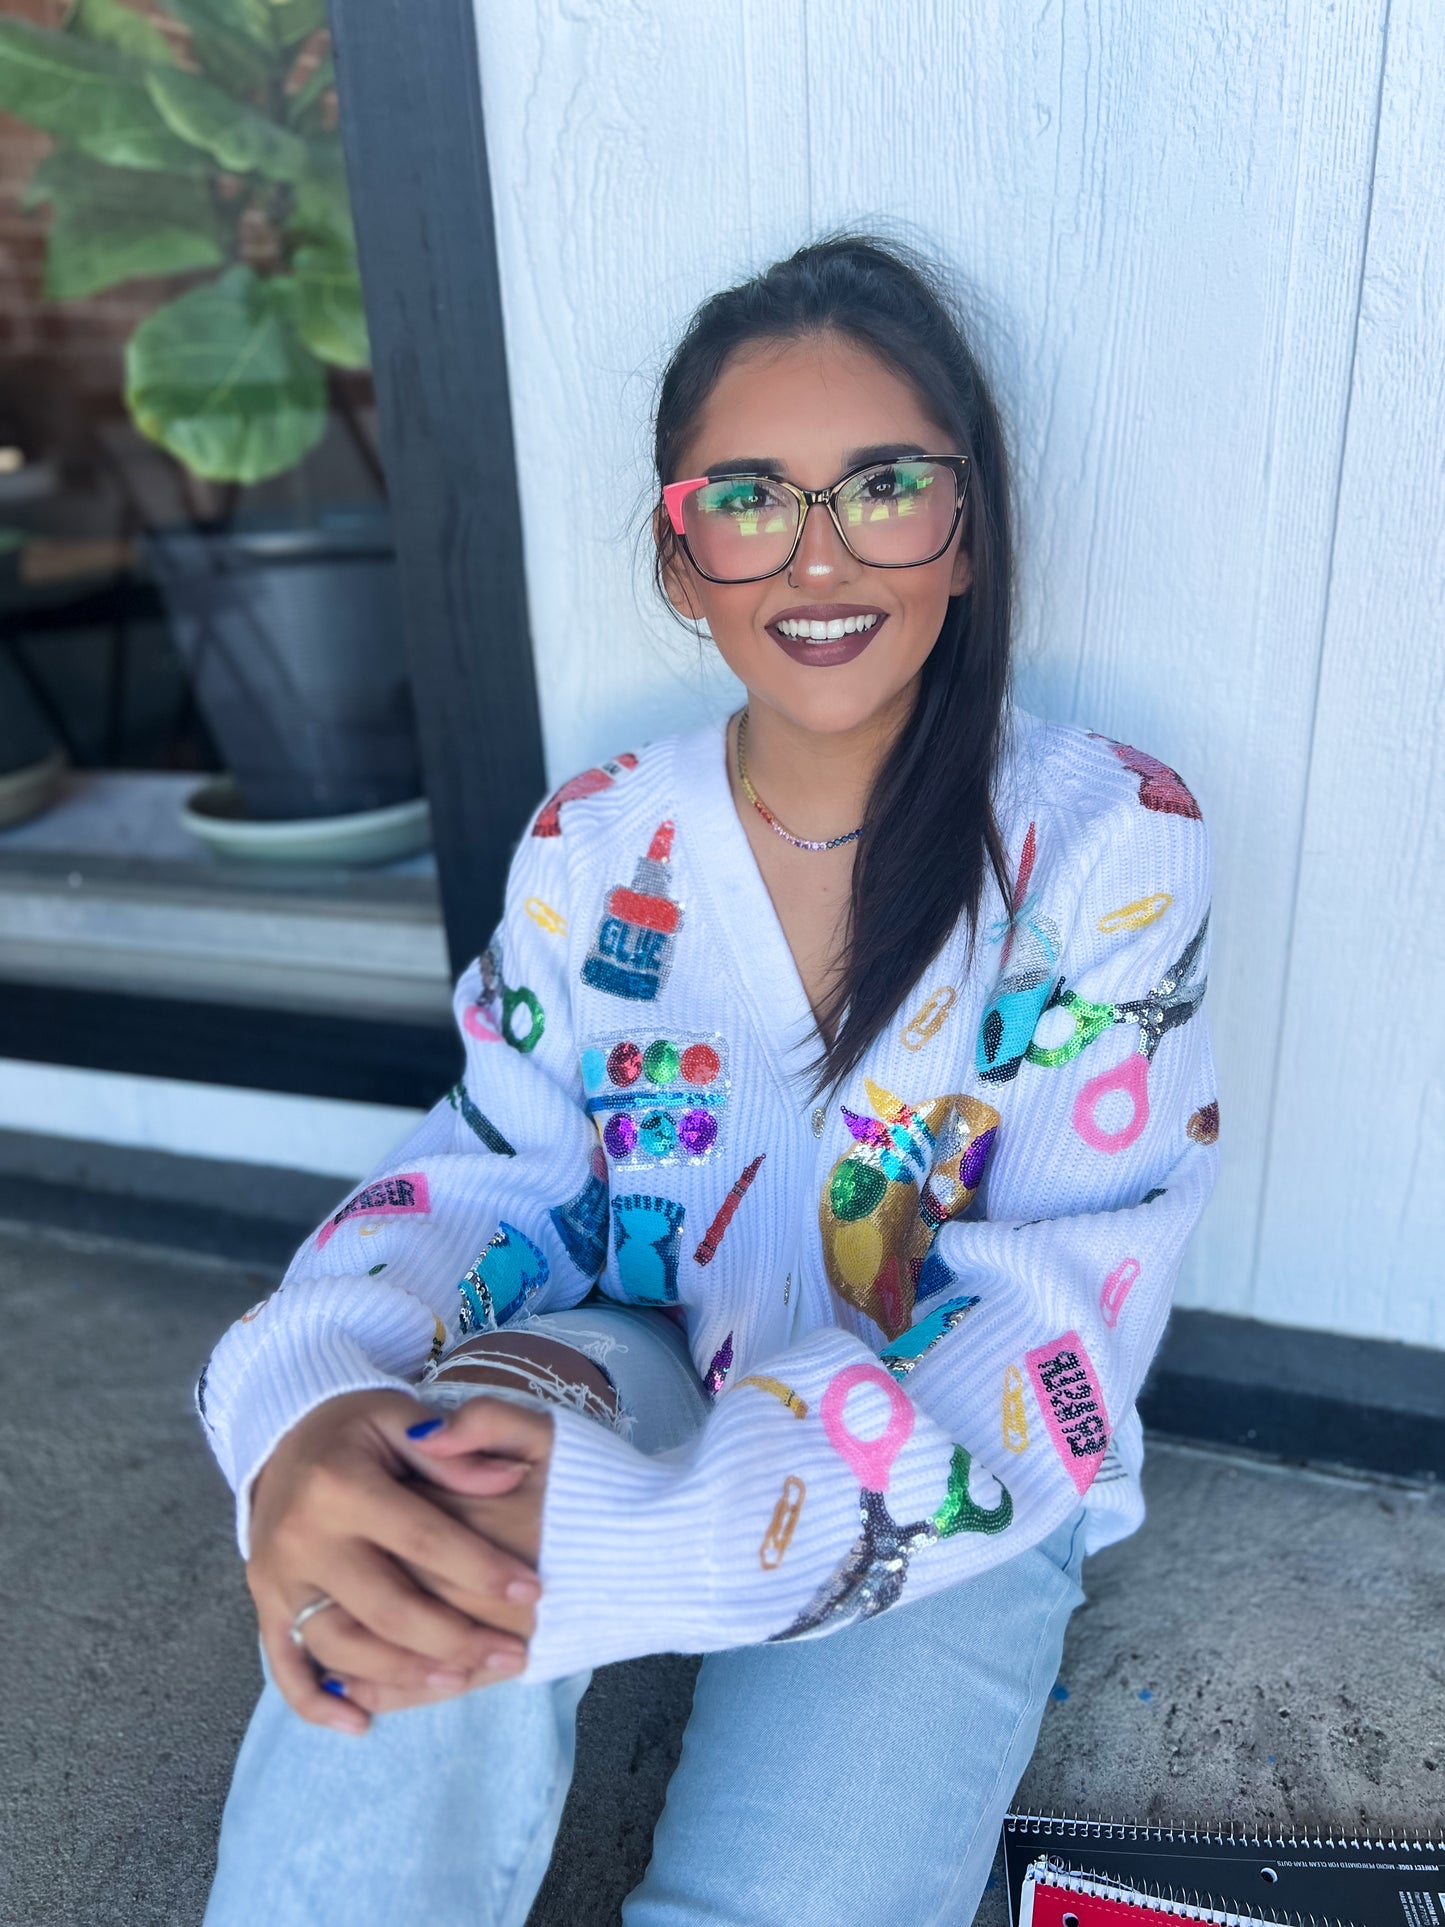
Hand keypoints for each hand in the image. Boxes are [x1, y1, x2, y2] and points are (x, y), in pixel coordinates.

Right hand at [247, 1389, 545, 1734]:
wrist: (281, 1432)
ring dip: (405, 1675)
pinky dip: (319, 1703)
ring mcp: (277, 1578)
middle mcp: (302, 1536)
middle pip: (385, 1608)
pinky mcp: (264, 1604)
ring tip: (464, 1681)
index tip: (533, 1592)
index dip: (481, 1568)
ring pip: (341, 1647)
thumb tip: (508, 1480)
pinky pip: (285, 1666)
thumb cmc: (356, 1425)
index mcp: (340, 1484)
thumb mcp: (402, 1416)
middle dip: (456, 1639)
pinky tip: (363, 1724)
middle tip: (513, 1655)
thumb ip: (455, 1453)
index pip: (422, 1539)